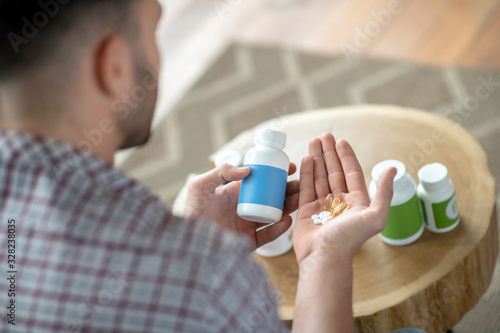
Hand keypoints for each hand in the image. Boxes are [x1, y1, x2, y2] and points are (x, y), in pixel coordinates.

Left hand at [183, 163, 299, 248]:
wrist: (187, 241)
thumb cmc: (191, 211)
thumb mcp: (201, 185)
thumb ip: (221, 172)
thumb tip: (248, 169)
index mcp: (237, 193)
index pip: (262, 182)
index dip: (277, 174)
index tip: (291, 168)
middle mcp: (246, 208)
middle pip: (273, 198)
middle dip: (289, 190)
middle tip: (302, 184)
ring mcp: (248, 225)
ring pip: (275, 215)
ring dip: (289, 207)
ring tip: (301, 200)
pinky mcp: (249, 242)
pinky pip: (268, 235)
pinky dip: (279, 229)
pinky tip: (287, 220)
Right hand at [293, 133, 396, 263]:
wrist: (325, 257)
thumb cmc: (350, 238)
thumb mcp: (375, 215)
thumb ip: (384, 192)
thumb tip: (392, 169)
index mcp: (356, 203)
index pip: (351, 173)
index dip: (346, 157)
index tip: (341, 141)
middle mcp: (339, 203)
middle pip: (334, 172)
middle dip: (329, 153)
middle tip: (325, 135)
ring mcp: (321, 206)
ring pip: (320, 177)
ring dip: (317, 158)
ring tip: (313, 141)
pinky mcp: (306, 211)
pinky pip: (307, 187)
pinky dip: (307, 172)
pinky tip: (306, 158)